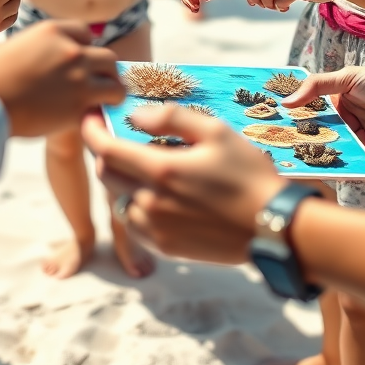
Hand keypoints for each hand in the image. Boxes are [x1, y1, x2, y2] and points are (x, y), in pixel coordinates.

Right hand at [0, 21, 124, 136]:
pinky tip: (95, 117)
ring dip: (111, 91)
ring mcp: (78, 77)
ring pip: (115, 80)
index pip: (85, 34)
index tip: (80, 62)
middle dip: (104, 70)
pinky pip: (107, 103)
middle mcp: (70, 50)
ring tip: (104, 101)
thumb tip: (33, 57)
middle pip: (107, 56)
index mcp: (51, 31)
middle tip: (97, 83)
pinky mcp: (79, 104)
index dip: (85, 48)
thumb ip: (32, 48)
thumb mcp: (10, 48)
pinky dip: (104, 111)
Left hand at [82, 105, 285, 264]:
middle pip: (106, 174)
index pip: (106, 148)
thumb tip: (136, 116)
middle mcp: (150, 203)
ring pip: (117, 200)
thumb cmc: (249, 175)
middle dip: (105, 151)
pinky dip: (135, 205)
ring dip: (122, 180)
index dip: (90, 129)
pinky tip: (159, 195)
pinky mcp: (165, 247)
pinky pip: (134, 223)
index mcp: (161, 171)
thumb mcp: (216, 132)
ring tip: (145, 166)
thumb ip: (172, 118)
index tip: (88, 116)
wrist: (275, 230)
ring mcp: (156, 229)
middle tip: (119, 136)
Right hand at [283, 67, 364, 164]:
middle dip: (300, 139)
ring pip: (333, 150)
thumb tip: (286, 102)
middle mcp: (347, 123)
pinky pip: (353, 165)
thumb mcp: (348, 78)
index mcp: (340, 103)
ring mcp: (360, 142)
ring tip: (292, 161)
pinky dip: (340, 167)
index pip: (312, 111)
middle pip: (320, 133)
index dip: (294, 117)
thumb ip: (316, 87)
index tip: (271, 122)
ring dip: (316, 155)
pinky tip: (322, 170)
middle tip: (274, 146)